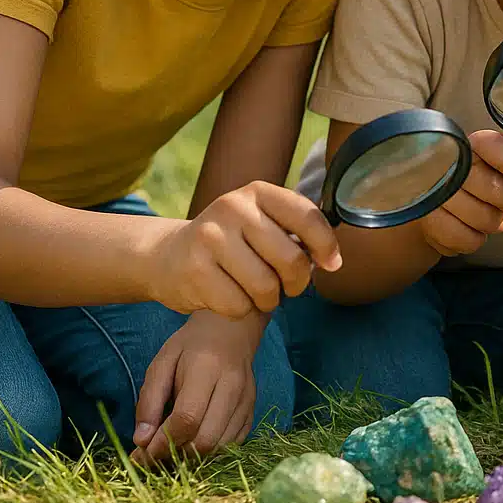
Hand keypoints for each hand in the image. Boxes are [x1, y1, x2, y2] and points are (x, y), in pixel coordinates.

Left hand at [131, 311, 265, 464]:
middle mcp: (232, 386)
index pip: (186, 418)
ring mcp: (247, 399)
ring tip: (175, 446)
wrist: (232, 328)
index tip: (143, 452)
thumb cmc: (192, 345)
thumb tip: (142, 440)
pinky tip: (196, 439)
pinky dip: (212, 450)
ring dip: (194, 456)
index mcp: (207, 369)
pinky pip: (233, 443)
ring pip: (221, 446)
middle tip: (158, 452)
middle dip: (177, 453)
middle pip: (206, 438)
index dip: (163, 442)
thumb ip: (149, 401)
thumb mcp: (162, 363)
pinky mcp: (252, 409)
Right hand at [144, 182, 341, 317]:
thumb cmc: (231, 243)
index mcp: (258, 193)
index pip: (307, 217)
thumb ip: (296, 232)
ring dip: (269, 300)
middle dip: (297, 283)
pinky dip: (241, 310)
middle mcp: (234, 208)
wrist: (168, 255)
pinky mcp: (194, 269)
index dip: (326, 246)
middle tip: (289, 287)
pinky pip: (238, 305)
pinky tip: (231, 297)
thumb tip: (333, 261)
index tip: (331, 264)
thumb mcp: (261, 222)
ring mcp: (210, 237)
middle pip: (290, 259)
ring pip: (265, 287)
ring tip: (259, 294)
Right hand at [419, 130, 502, 256]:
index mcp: (465, 144)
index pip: (490, 145)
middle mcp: (445, 164)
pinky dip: (474, 239)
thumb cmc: (472, 178)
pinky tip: (468, 228)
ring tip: (486, 214)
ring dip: (493, 222)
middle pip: (496, 189)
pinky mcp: (428, 223)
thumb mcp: (489, 160)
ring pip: (485, 218)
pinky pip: (467, 240)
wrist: (430, 199)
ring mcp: (434, 194)